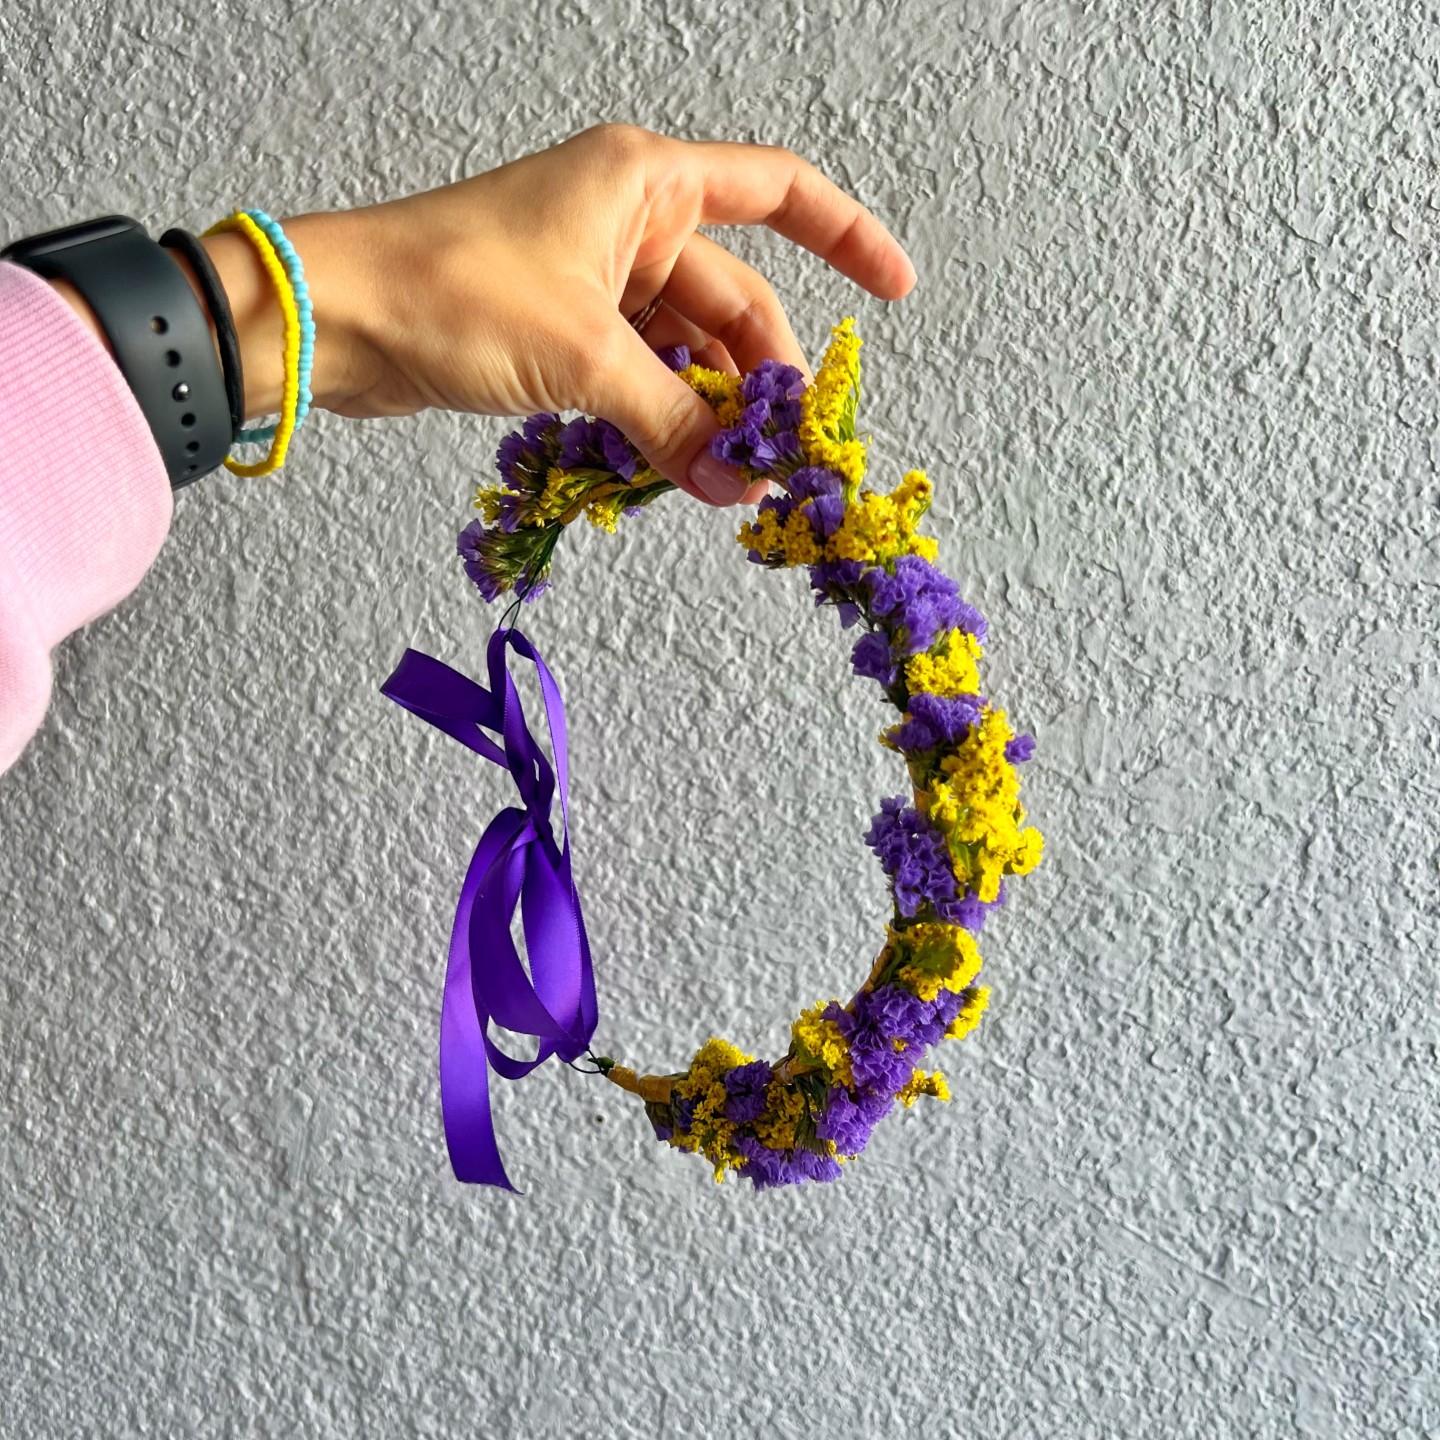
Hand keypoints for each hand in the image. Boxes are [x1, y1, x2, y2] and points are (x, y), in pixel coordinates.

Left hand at [217, 124, 915, 505]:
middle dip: (762, 376)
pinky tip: (678, 469)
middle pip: (734, 299)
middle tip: (783, 454)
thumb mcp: (584, 356)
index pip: (778, 192)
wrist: (337, 320)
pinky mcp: (563, 331)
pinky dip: (661, 420)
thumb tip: (739, 484)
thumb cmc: (452, 292)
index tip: (896, 289)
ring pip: (686, 350)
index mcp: (644, 182)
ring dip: (709, 412)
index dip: (847, 237)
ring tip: (730, 478)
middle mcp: (627, 220)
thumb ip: (673, 421)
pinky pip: (641, 377)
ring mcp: (595, 279)